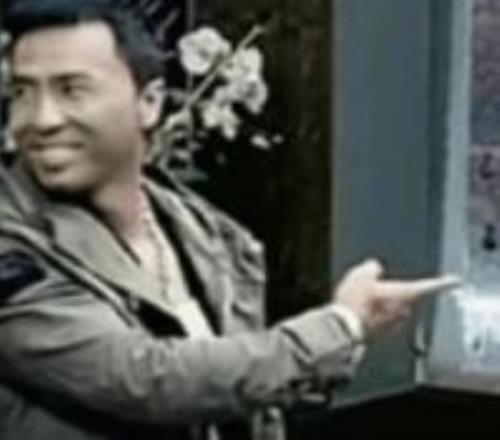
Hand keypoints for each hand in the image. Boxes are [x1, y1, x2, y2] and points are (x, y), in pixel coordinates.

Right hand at [333, 259, 460, 338]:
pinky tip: (360, 311)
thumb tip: (374, 268)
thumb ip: (372, 268)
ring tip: (363, 299)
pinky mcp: (383, 335)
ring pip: (394, 310)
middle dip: (397, 292)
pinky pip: (383, 321)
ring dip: (383, 305)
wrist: (343, 328)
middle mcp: (404, 310)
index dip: (444, 283)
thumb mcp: (361, 274)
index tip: (456, 281)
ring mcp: (394, 324)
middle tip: (378, 286)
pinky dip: (375, 316)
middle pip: (408, 298)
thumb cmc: (356, 301)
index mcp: (405, 293)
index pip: (430, 286)